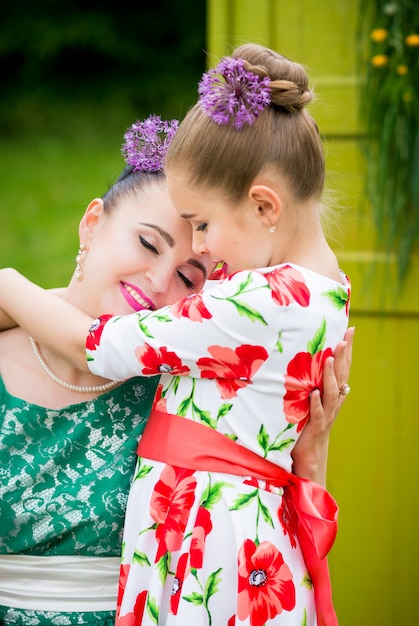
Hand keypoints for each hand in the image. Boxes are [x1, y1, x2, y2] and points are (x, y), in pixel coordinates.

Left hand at [291, 327, 353, 486]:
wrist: (309, 456)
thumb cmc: (307, 424)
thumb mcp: (311, 399)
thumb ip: (313, 381)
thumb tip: (309, 358)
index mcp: (334, 394)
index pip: (344, 368)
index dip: (348, 350)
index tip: (350, 330)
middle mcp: (333, 403)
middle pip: (342, 377)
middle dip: (343, 357)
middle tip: (343, 338)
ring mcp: (326, 415)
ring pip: (332, 394)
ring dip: (331, 377)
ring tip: (330, 359)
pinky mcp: (315, 428)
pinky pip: (318, 416)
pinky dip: (316, 405)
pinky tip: (313, 394)